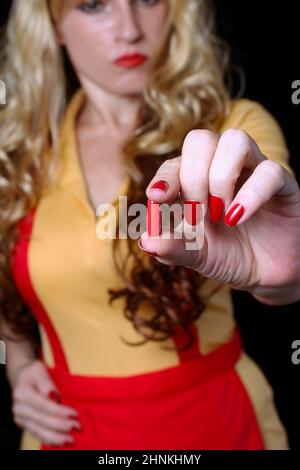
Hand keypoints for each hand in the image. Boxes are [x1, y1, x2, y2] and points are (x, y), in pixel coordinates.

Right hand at [12, 359, 80, 445]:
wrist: (20, 378)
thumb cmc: (32, 372)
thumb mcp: (39, 369)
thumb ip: (47, 383)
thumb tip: (54, 397)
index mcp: (22, 393)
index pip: (44, 405)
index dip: (60, 411)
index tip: (75, 414)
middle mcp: (19, 408)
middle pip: (43, 420)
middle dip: (62, 425)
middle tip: (78, 426)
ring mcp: (20, 418)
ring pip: (40, 431)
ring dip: (57, 437)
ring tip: (71, 439)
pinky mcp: (24, 424)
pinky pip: (37, 434)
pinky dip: (49, 439)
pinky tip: (60, 441)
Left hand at [138, 129, 299, 303]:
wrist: (265, 273)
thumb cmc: (228, 256)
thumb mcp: (196, 255)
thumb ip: (172, 248)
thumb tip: (145, 241)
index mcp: (196, 181)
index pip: (176, 162)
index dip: (165, 176)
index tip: (156, 198)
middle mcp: (223, 169)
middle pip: (201, 139)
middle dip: (193, 177)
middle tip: (198, 214)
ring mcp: (253, 172)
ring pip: (235, 140)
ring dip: (220, 177)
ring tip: (220, 213)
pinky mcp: (282, 183)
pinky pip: (269, 171)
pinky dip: (250, 194)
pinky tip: (237, 218)